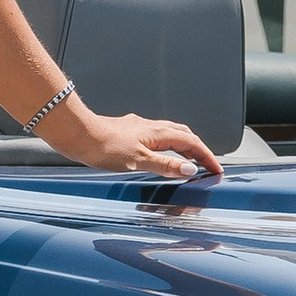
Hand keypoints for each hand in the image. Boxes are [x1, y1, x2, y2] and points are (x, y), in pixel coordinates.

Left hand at [47, 104, 226, 183]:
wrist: (78, 135)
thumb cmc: (104, 147)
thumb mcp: (139, 161)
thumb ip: (165, 165)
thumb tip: (190, 169)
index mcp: (158, 132)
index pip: (192, 143)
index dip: (206, 156)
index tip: (217, 169)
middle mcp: (151, 127)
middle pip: (183, 135)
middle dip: (198, 149)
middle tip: (207, 164)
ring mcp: (139, 128)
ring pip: (169, 134)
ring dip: (183, 146)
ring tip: (188, 160)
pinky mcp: (128, 132)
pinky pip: (155, 137)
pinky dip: (166, 146)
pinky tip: (157, 153)